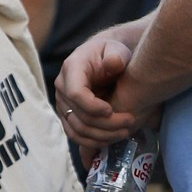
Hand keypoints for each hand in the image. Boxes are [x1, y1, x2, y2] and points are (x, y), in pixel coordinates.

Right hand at [57, 31, 143, 154]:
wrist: (104, 59)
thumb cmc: (112, 53)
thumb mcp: (117, 49)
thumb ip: (116, 56)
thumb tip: (112, 64)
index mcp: (72, 69)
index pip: (76, 93)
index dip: (94, 107)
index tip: (113, 110)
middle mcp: (62, 87)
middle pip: (78, 115)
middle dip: (107, 124)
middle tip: (130, 122)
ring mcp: (63, 102)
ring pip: (77, 129)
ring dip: (102, 136)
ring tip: (125, 132)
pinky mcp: (68, 114)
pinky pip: (76, 134)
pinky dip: (93, 142)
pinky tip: (112, 139)